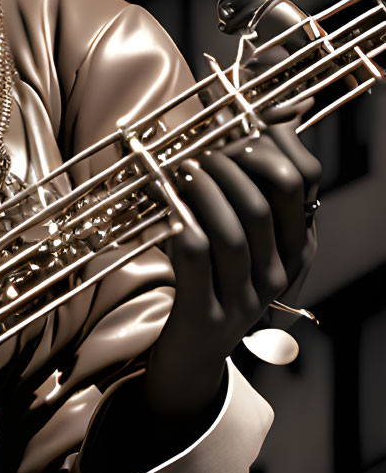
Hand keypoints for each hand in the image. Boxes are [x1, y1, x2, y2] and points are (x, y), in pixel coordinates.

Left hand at [144, 108, 320, 419]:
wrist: (194, 357)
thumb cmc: (214, 281)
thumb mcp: (241, 239)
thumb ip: (249, 189)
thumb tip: (260, 116)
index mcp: (296, 246)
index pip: (303, 182)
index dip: (272, 143)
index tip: (241, 122)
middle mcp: (279, 272)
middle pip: (267, 205)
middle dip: (233, 167)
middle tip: (202, 152)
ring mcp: (245, 297)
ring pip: (232, 233)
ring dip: (205, 194)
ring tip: (182, 170)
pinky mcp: (206, 315)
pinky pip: (196, 263)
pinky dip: (182, 229)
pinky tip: (168, 210)